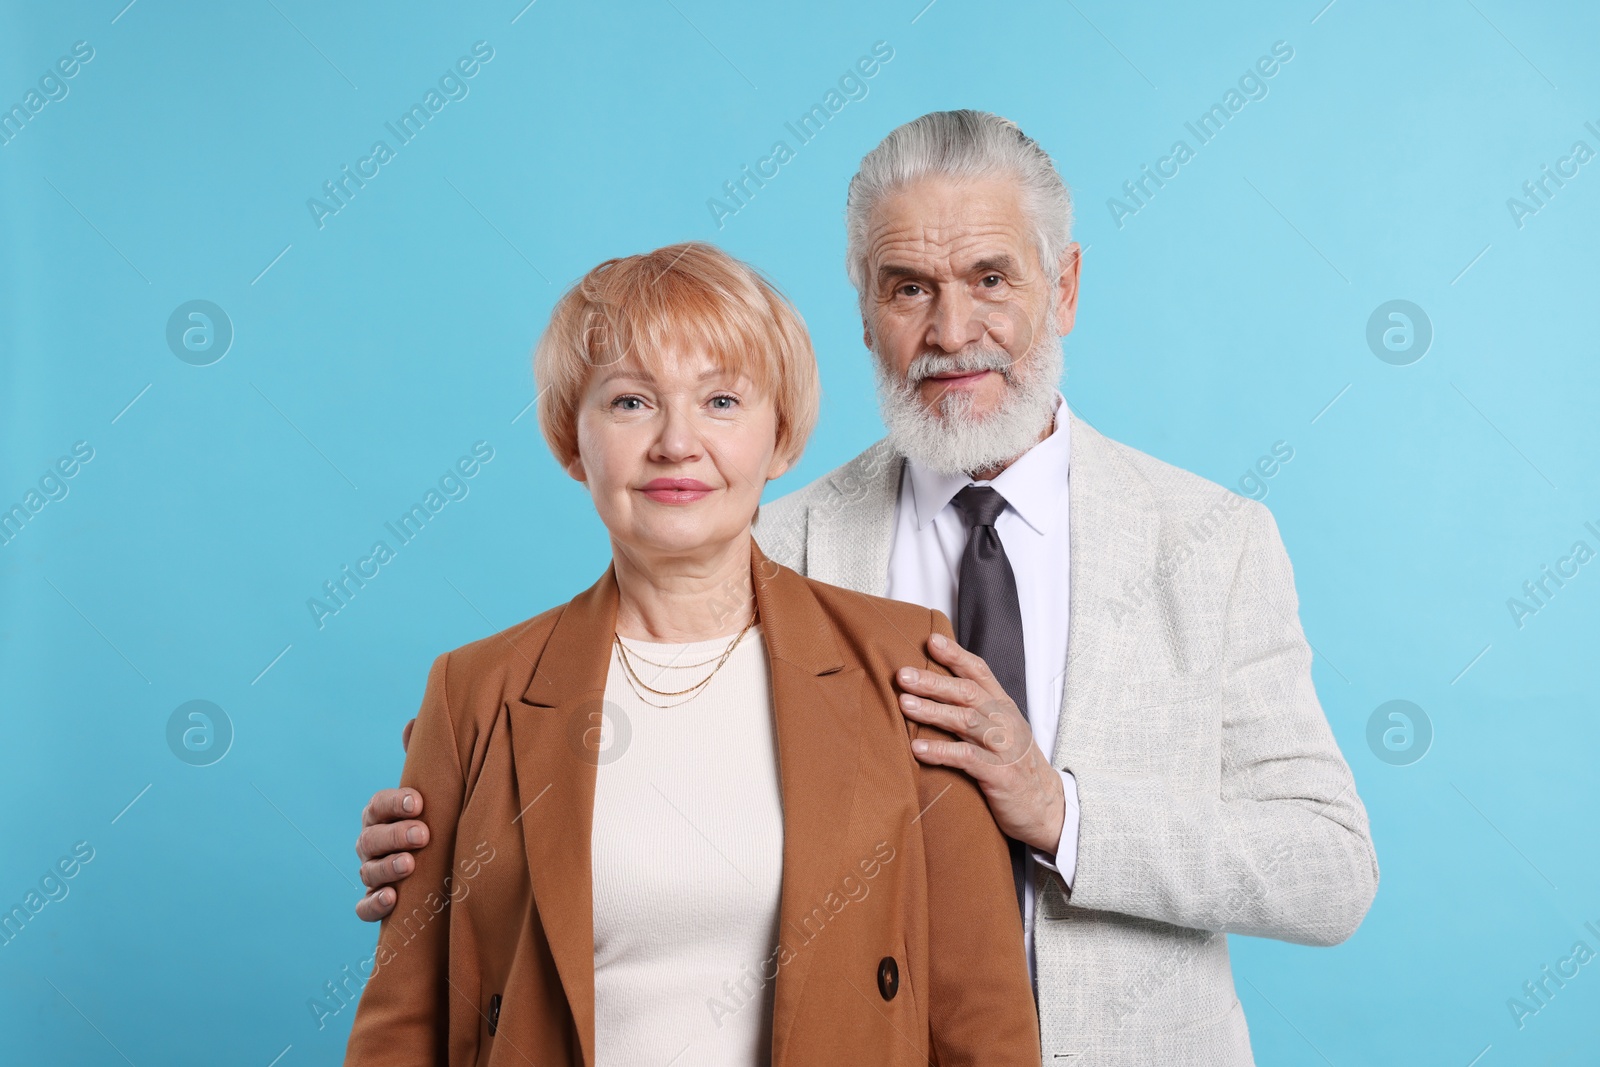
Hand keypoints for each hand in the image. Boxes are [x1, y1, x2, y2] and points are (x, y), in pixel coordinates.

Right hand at [352, 718, 423, 921]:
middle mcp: (371, 843)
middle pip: (371, 838)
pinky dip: (374, 904)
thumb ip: (424, 761)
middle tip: (423, 835)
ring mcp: (372, 873)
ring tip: (410, 865)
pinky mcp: (377, 903)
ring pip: (368, 871)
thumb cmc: (435, 819)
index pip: (378, 804)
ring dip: (387, 867)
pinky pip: (365, 907)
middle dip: (395, 835)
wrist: (444, 864)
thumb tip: (413, 722)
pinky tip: (392, 898)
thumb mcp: (434, 791)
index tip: (418, 801)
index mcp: (381, 814)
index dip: (395, 802)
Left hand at [897, 632, 1064, 854]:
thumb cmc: (1015, 766)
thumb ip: (975, 710)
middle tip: (903, 675)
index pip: (979, 672)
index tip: (931, 640)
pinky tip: (917, 748)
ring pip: (966, 721)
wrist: (1047, 808)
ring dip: (933, 711)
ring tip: (904, 704)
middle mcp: (1005, 721)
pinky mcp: (1000, 774)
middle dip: (933, 681)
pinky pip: (967, 758)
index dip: (956, 655)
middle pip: (967, 692)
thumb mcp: (1001, 731)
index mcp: (1003, 706)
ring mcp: (1004, 747)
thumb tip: (934, 690)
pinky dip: (941, 751)